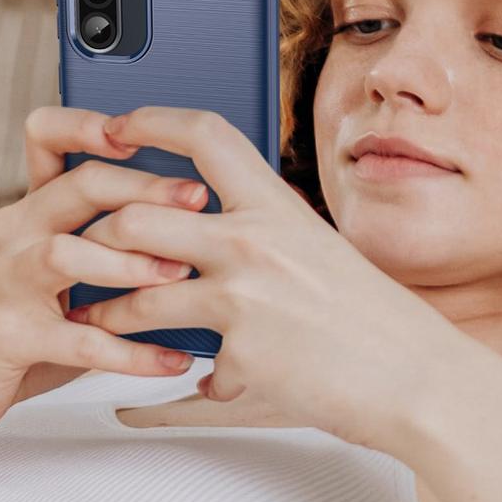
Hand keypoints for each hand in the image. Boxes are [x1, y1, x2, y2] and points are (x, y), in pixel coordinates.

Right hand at [0, 106, 206, 450]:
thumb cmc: (30, 313)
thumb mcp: (61, 258)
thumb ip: (109, 229)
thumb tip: (194, 209)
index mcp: (34, 205)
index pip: (47, 137)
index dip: (87, 125)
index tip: (140, 135)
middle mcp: (15, 230)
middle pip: (81, 185)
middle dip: (147, 188)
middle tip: (198, 198)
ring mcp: (6, 281)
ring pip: (69, 253)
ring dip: (133, 263)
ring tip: (181, 274)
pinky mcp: (9, 336)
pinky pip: (80, 340)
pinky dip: (133, 351)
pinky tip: (174, 359)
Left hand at [67, 105, 445, 451]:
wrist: (415, 373)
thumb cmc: (370, 310)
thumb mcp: (315, 246)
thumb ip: (263, 229)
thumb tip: (210, 225)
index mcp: (277, 204)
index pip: (205, 135)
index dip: (152, 121)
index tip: (117, 126)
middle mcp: (254, 240)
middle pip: (137, 216)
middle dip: (98, 237)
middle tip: (87, 252)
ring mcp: (244, 296)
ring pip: (136, 296)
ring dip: (107, 316)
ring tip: (97, 324)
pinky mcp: (241, 354)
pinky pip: (192, 363)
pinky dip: (191, 376)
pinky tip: (206, 380)